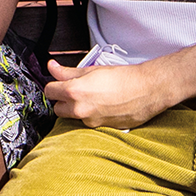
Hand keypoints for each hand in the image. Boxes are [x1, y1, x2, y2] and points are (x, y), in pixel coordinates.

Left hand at [44, 59, 165, 129]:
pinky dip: (90, 115)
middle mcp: (79, 109)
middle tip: (74, 89)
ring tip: (91, 97)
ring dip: (75, 108)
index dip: (54, 85)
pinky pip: (88, 122)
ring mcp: (90, 121)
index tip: (59, 82)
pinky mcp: (100, 128)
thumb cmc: (122, 78)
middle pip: (57, 108)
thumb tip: (52, 67)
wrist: (146, 90)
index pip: (49, 91)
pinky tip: (101, 105)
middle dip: (62, 99)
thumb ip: (67, 71)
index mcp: (74, 92)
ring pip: (72, 117)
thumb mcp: (91, 70)